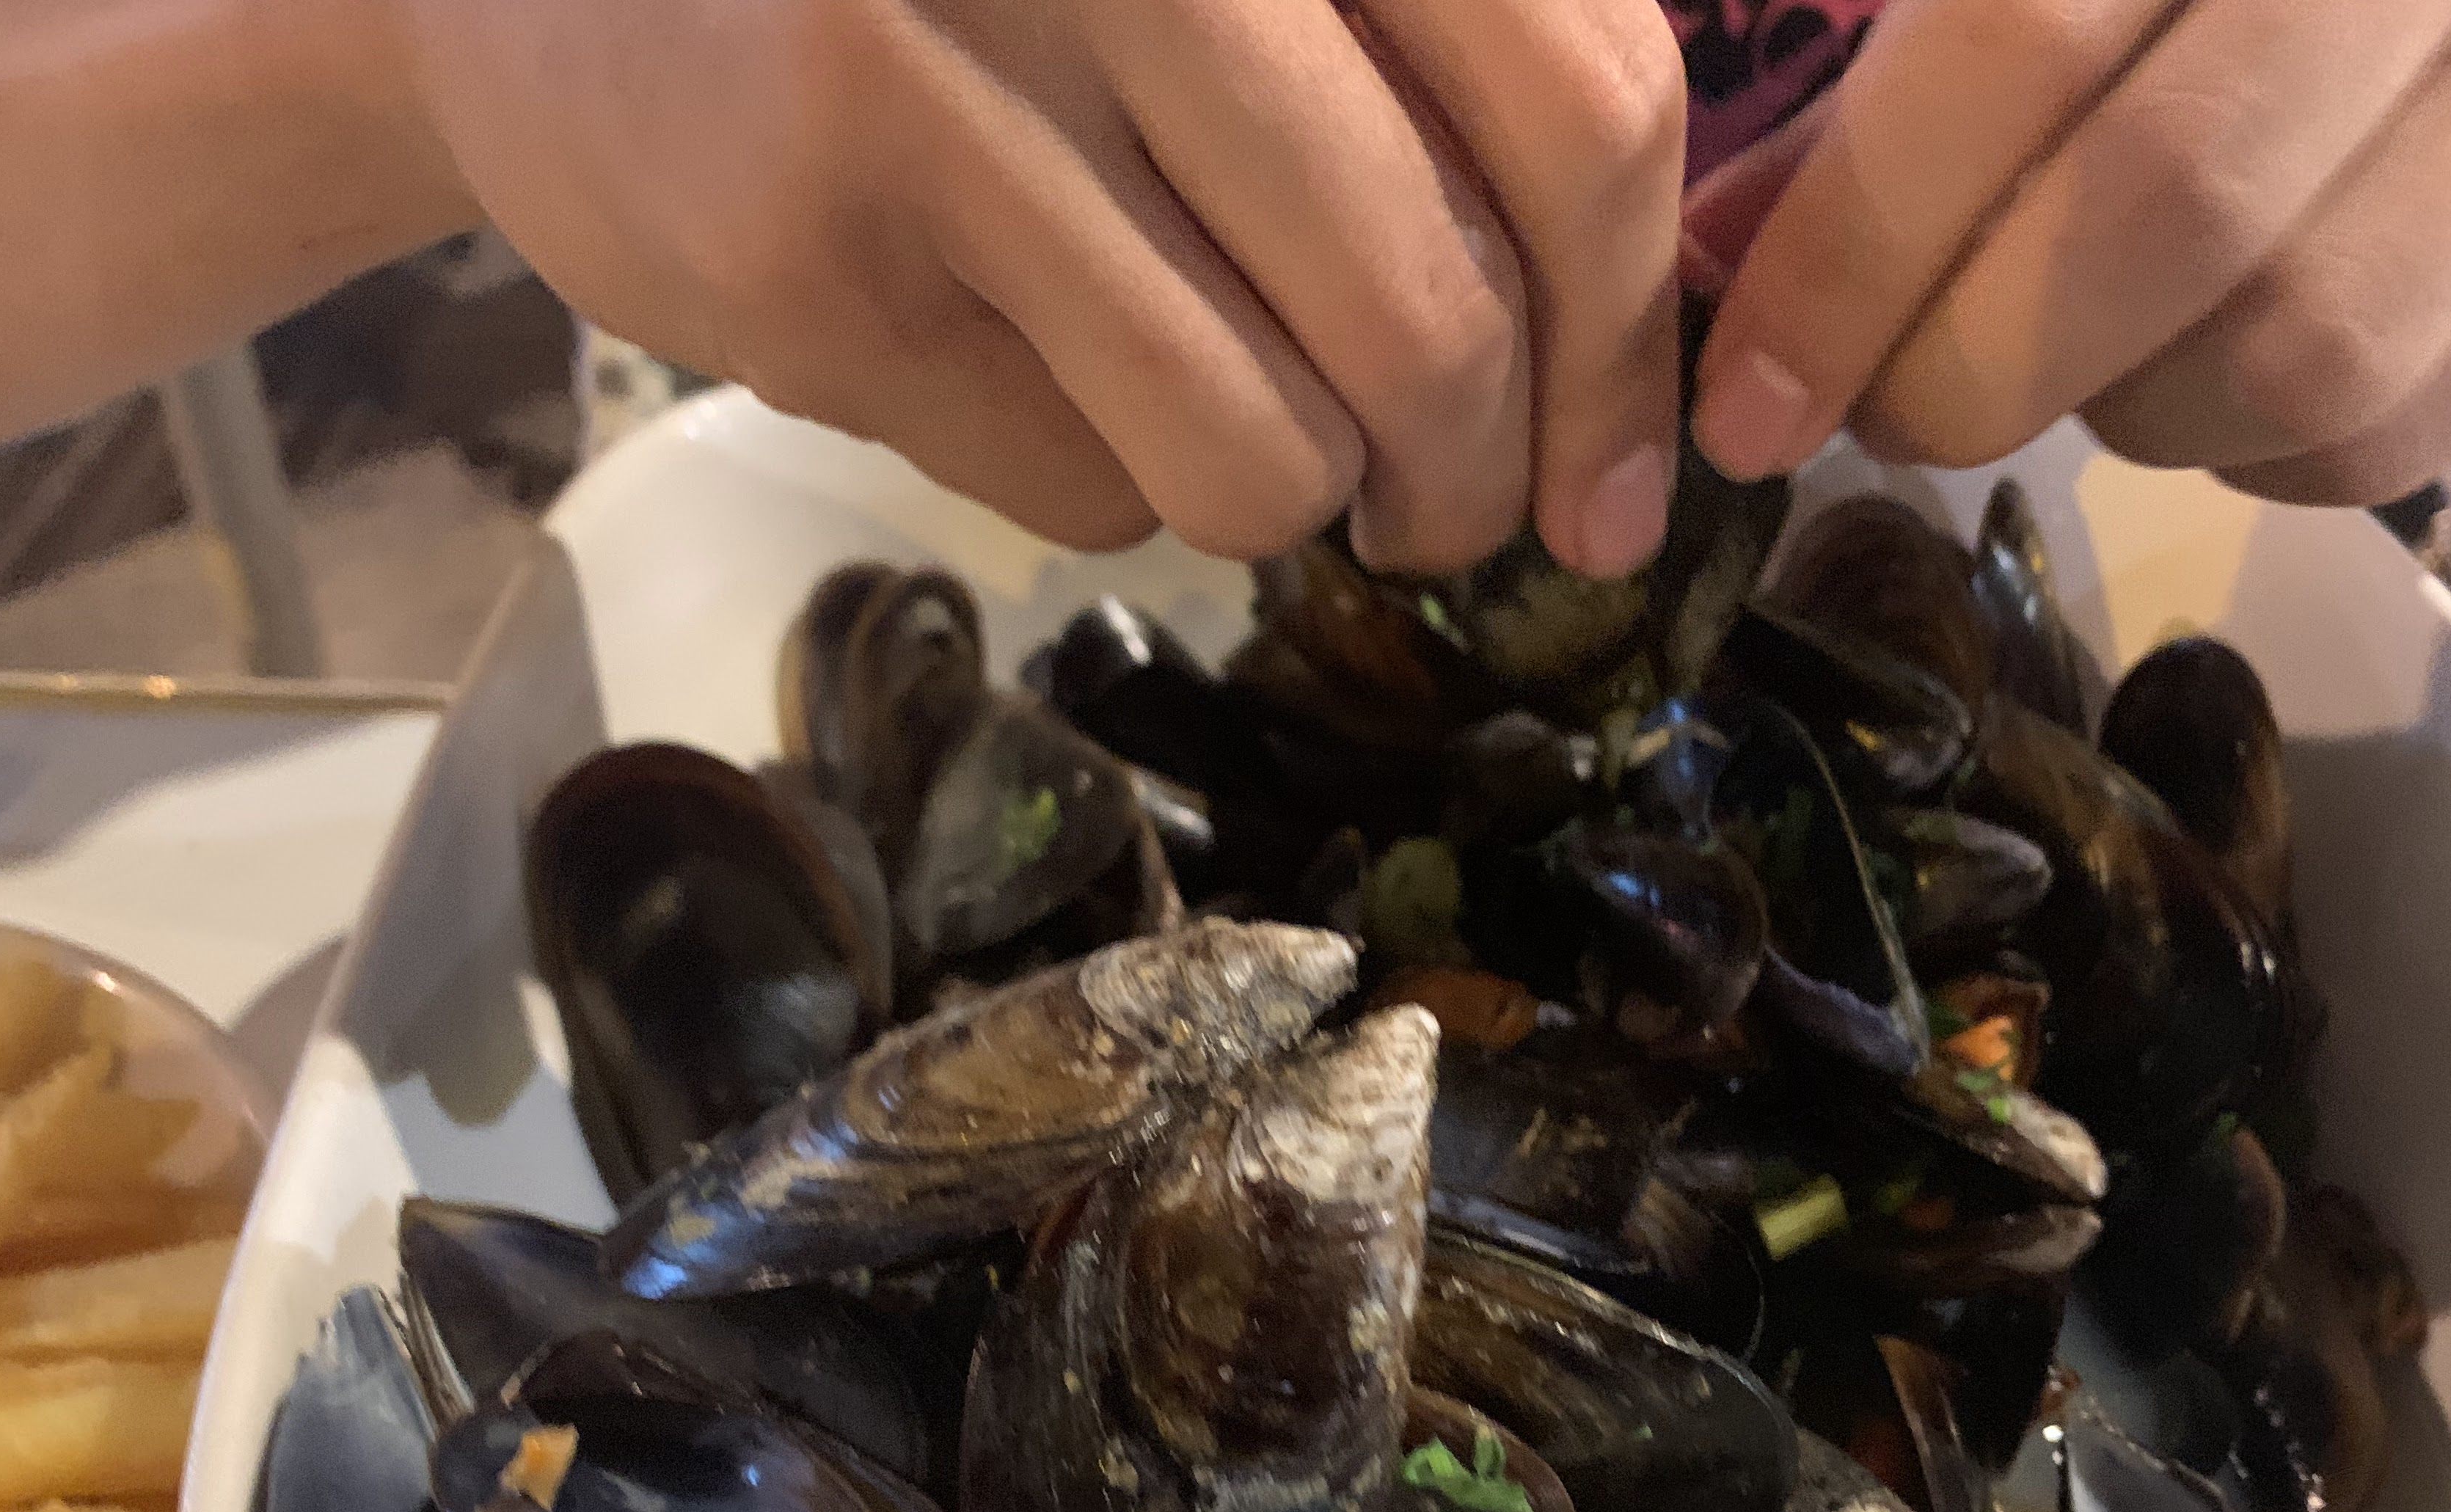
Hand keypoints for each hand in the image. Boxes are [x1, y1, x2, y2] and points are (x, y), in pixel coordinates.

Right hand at [382, 0, 1687, 571]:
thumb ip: (1424, 56)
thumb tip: (1631, 333)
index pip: (1581, 109)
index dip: (1631, 338)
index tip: (1626, 475)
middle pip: (1432, 320)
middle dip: (1476, 483)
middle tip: (1455, 516)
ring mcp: (949, 88)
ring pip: (1264, 453)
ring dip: (1295, 504)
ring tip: (1255, 445)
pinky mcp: (820, 261)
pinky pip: (1087, 488)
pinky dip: (1108, 484)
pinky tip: (1037, 372)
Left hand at [1684, 0, 2450, 505]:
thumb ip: (1911, 85)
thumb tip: (1711, 267)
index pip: (2024, 38)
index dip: (1855, 243)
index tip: (1746, 397)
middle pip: (2174, 201)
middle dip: (1970, 361)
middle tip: (1888, 408)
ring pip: (2296, 350)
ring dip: (2124, 410)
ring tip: (2081, 356)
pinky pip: (2387, 435)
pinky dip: (2247, 455)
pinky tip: (2216, 372)